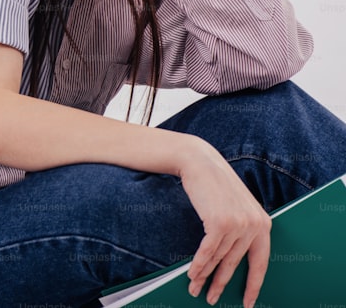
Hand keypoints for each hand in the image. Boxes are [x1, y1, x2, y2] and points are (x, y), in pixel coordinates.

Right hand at [178, 138, 270, 307]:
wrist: (200, 162)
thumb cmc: (215, 185)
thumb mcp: (237, 208)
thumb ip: (242, 229)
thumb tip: (231, 260)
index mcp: (264, 224)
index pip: (261, 263)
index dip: (253, 285)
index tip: (247, 303)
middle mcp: (255, 225)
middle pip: (235, 264)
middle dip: (221, 284)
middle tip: (212, 299)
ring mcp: (238, 224)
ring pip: (218, 258)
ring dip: (204, 276)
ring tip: (194, 287)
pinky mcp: (220, 222)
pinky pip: (207, 251)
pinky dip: (198, 264)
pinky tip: (191, 273)